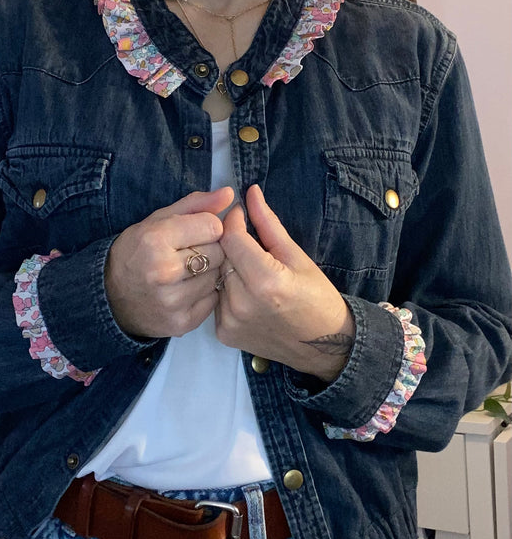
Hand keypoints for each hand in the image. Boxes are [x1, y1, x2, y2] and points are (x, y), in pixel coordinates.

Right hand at [105, 188, 233, 337]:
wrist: (110, 298)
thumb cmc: (136, 252)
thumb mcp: (157, 221)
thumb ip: (196, 205)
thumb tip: (229, 193)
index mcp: (155, 240)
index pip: (213, 226)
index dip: (208, 227)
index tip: (196, 232)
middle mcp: (164, 271)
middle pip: (219, 252)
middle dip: (211, 249)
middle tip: (191, 253)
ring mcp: (173, 301)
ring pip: (218, 277)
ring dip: (210, 272)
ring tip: (188, 272)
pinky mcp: (181, 322)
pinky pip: (214, 300)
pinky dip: (206, 294)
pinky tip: (188, 290)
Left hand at [215, 185, 354, 382]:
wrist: (323, 346)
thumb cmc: (316, 297)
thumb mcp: (297, 256)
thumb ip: (268, 224)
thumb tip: (250, 192)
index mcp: (266, 281)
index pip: (231, 238)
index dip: (233, 221)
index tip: (240, 213)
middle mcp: (242, 303)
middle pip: (221, 257)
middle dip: (231, 243)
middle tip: (247, 242)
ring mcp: (230, 321)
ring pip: (216, 277)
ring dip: (227, 267)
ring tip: (249, 269)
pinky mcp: (224, 334)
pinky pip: (216, 299)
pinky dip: (227, 291)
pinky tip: (246, 292)